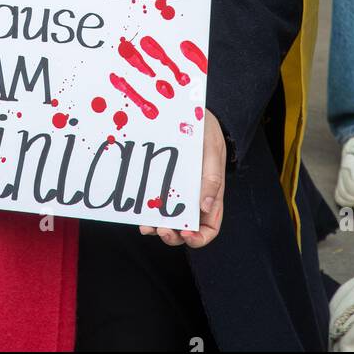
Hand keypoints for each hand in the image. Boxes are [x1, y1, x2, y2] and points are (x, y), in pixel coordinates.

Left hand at [139, 109, 225, 246]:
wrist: (193, 115)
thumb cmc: (207, 133)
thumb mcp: (212, 151)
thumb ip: (212, 178)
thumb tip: (205, 206)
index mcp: (212, 197)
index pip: (210, 228)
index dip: (199, 238)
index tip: (187, 234)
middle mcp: (195, 199)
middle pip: (186, 230)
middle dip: (174, 235)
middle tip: (162, 230)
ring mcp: (179, 193)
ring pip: (169, 220)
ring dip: (158, 228)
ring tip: (147, 227)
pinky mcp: (164, 183)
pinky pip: (157, 203)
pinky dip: (149, 211)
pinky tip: (140, 212)